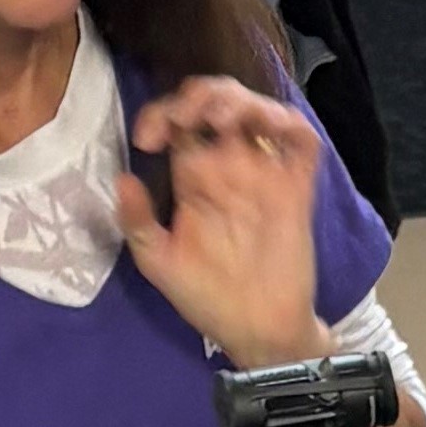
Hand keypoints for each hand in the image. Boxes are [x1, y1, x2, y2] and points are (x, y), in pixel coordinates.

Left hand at [123, 77, 336, 367]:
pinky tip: (268, 127)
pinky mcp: (296, 190)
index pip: (177, 123)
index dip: (161, 114)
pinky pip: (301, 142)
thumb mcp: (159, 263)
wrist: (258, 332)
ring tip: (220, 117)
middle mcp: (229, 167)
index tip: (148, 139)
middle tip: (186, 115)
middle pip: (217, 103)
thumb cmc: (207, 297)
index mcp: (193, 176)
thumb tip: (124, 178)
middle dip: (200, 95)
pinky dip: (289, 124)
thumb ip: (137, 222)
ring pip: (258, 111)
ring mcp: (264, 175)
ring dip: (240, 101)